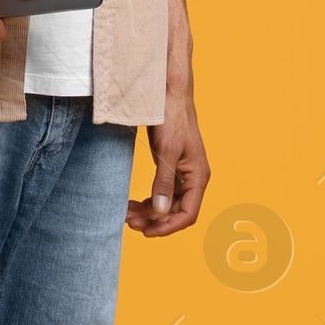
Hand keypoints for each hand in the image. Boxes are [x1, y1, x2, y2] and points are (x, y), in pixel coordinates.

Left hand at [127, 83, 209, 235]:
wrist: (169, 93)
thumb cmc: (171, 117)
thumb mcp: (166, 151)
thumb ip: (163, 183)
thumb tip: (159, 212)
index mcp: (198, 176)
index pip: (188, 215)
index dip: (167, 228)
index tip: (145, 232)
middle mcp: (194, 178)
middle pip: (176, 212)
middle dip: (153, 221)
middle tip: (127, 222)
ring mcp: (183, 173)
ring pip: (167, 204)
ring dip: (149, 212)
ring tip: (126, 214)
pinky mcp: (172, 167)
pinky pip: (163, 192)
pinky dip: (148, 200)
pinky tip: (132, 203)